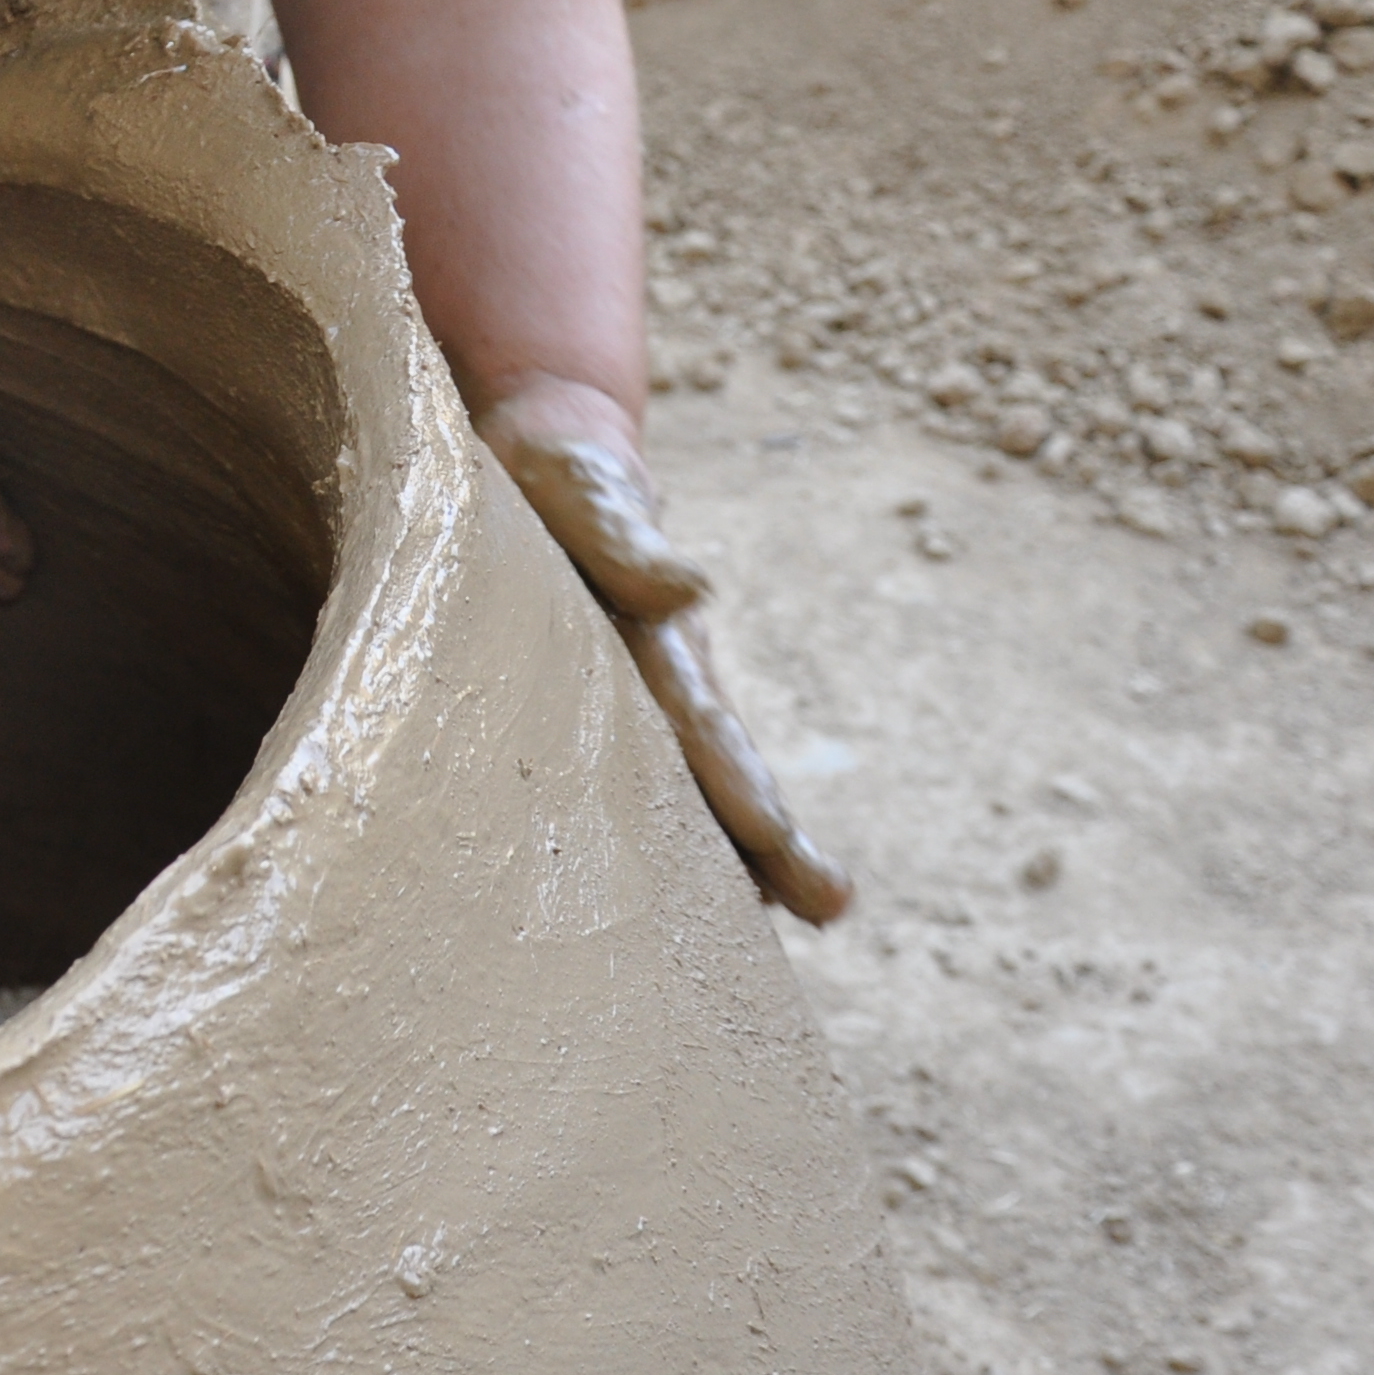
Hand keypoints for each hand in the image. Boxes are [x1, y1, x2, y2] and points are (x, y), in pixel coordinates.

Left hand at [477, 388, 849, 924]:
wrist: (545, 465)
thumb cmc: (565, 492)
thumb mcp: (585, 504)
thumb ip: (631, 548)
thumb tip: (687, 592)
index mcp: (655, 649)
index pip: (702, 731)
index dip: (736, 787)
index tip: (771, 841)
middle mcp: (657, 687)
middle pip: (717, 771)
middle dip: (765, 837)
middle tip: (828, 904)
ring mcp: (636, 700)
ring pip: (690, 784)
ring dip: (741, 847)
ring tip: (806, 909)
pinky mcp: (591, 705)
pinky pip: (632, 778)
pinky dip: (681, 821)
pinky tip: (722, 885)